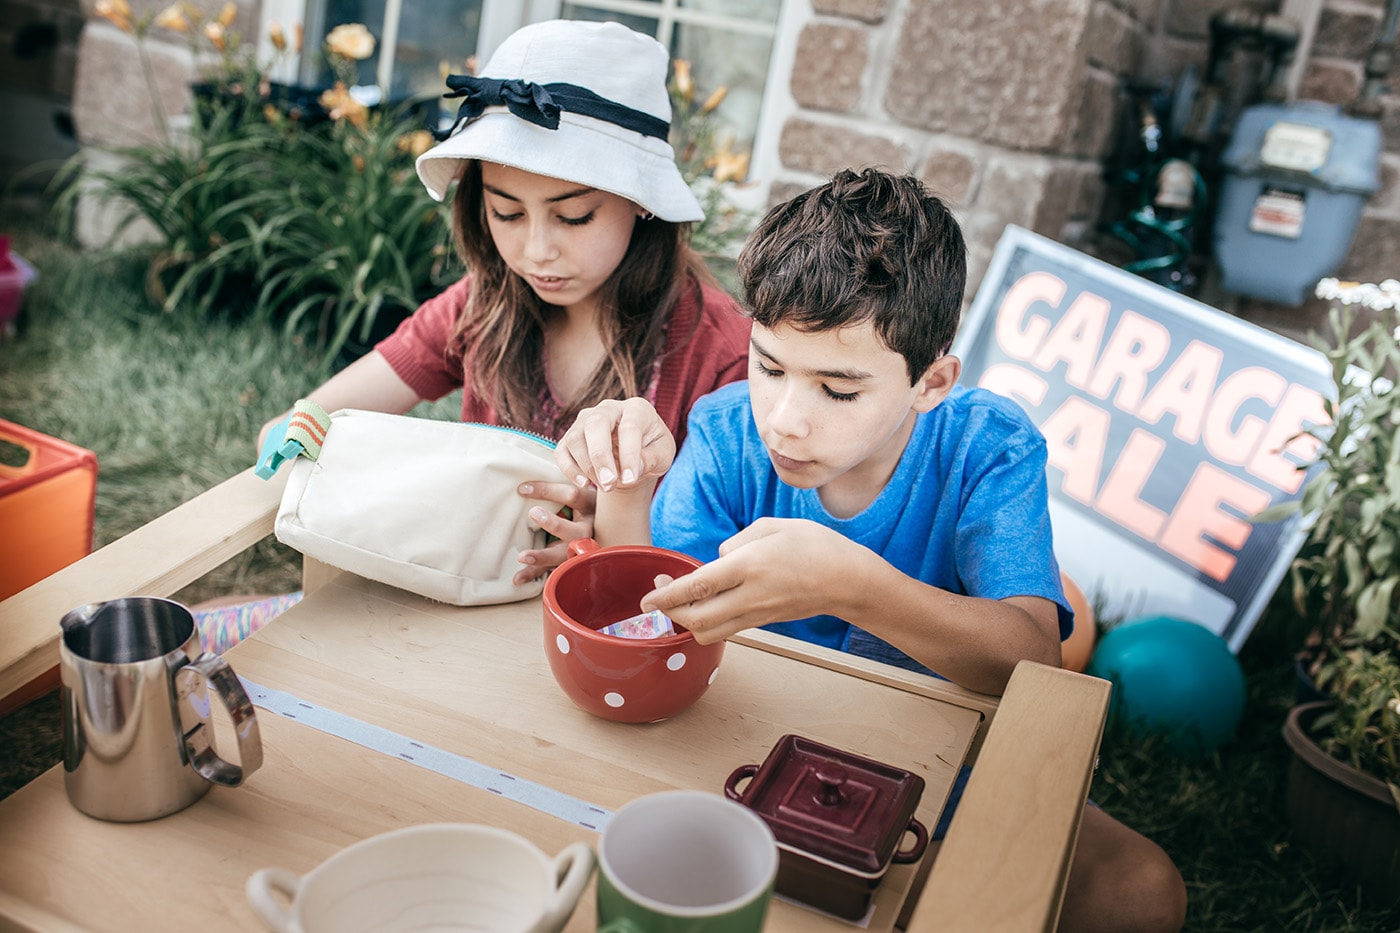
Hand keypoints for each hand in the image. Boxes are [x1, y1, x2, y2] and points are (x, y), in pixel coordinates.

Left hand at [513, 481, 595, 584]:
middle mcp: (590, 528)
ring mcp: (583, 547)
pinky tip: (518, 578)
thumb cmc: (583, 499)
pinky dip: (535, 573)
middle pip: (576, 531)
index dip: (548, 491)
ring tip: (522, 556)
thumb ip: (561, 484)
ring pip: (566, 555)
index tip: (522, 489)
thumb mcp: (579, 487)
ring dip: (543, 557)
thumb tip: (525, 481)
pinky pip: (554, 569)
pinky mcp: (572, 560)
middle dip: (555, 524)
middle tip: (533, 513)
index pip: (572, 495)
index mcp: (591, 504)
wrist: (608, 517)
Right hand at [554, 398, 674, 492]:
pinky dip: (569, 469)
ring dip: (587, 466)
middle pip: (595, 424)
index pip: (629, 427)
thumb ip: (652, 460)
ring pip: (575, 437)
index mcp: (637, 409)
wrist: (633, 456)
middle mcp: (609, 408)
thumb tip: (633, 469)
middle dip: (600, 456)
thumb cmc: (651, 452)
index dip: (629, 454)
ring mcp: (586, 419)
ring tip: (605, 487)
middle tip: (609, 483)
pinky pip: (562, 450)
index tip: (630, 480)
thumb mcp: (663, 456)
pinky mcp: (572, 435)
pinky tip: (584, 484)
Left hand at [641, 519, 867, 641]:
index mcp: (749, 566)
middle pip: (695, 620)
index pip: (697, 587)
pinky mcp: (763, 623)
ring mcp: (756, 614)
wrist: (848, 581)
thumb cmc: (814, 546)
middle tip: (657, 597)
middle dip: (668, 613)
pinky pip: (725, 630)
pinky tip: (705, 605)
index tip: (647, 598)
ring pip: (708, 632)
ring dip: (686, 622)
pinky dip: (707, 622)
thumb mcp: (772, 527)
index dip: (666, 596)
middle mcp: (749, 596)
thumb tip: (717, 561)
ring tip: (678, 603)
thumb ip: (736, 542)